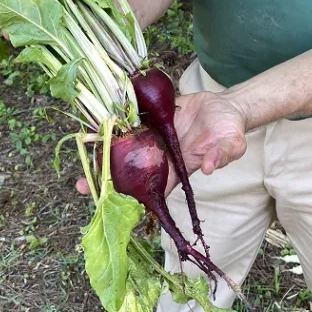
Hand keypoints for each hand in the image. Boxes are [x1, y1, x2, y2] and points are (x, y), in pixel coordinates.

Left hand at [76, 90, 247, 195]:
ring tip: (79, 152)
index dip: (133, 200)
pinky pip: (130, 123)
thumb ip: (221, 156)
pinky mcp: (151, 119)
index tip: (113, 206)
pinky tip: (95, 123)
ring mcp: (153, 138)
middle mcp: (160, 156)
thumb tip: (208, 168)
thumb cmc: (229, 130)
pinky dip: (115, 123)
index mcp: (177, 169)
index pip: (152, 190)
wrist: (225, 106)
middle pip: (130, 173)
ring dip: (104, 151)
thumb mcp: (231, 144)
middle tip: (81, 186)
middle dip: (107, 180)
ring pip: (125, 148)